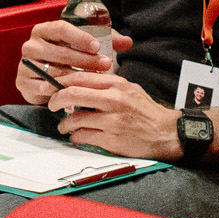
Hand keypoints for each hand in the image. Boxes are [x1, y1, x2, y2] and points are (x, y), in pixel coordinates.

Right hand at [15, 18, 129, 106]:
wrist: (46, 79)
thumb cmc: (68, 58)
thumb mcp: (86, 47)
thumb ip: (107, 42)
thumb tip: (128, 42)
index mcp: (45, 30)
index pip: (62, 29)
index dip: (80, 38)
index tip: (97, 47)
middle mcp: (32, 45)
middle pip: (60, 52)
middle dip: (85, 60)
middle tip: (104, 65)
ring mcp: (25, 64)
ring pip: (53, 71)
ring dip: (76, 77)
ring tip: (94, 81)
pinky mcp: (22, 82)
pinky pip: (42, 87)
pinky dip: (58, 90)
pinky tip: (73, 93)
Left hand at [47, 71, 182, 161]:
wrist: (166, 134)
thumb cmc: (146, 111)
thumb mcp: (129, 89)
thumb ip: (107, 85)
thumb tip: (80, 82)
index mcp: (117, 84)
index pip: (80, 77)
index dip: (61, 81)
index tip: (52, 87)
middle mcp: (113, 100)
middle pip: (72, 94)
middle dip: (55, 100)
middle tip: (51, 105)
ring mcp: (112, 121)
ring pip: (75, 119)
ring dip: (65, 124)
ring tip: (64, 126)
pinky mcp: (111, 140)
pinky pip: (83, 137)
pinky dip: (76, 137)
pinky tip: (77, 136)